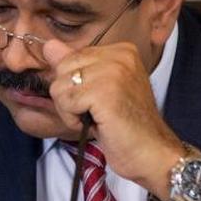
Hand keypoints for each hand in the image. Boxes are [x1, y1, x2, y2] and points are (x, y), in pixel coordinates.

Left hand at [44, 39, 184, 198]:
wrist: (152, 153)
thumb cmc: (126, 126)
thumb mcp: (99, 89)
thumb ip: (75, 66)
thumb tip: (49, 46)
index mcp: (121, 50)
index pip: (71, 57)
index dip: (75, 86)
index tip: (99, 101)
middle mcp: (119, 55)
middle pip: (62, 69)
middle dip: (69, 97)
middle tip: (96, 112)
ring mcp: (113, 71)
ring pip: (59, 86)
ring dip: (70, 110)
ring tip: (97, 118)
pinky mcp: (105, 92)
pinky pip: (65, 102)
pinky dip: (73, 120)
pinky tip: (96, 124)